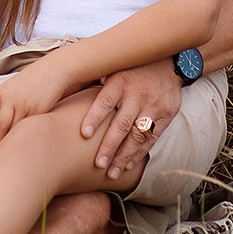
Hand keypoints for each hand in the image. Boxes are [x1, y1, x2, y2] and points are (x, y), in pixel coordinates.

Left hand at [0, 58, 70, 144]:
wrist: (55, 69)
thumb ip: (6, 98)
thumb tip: (0, 116)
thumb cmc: (34, 77)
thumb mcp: (15, 84)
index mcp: (3, 90)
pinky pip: (29, 128)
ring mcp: (26, 105)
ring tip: (4, 158)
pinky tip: (24, 147)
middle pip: (0, 126)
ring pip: (14, 130)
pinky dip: (25, 138)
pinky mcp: (39, 111)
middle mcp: (12, 99)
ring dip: (9, 143)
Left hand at [82, 61, 184, 183]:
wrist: (168, 61)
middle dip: (110, 146)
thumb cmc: (131, 67)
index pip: (106, 101)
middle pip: (122, 124)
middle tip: (98, 165)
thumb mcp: (113, 66)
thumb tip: (64, 89)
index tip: (84, 134)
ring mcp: (153, 106)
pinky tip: (128, 164)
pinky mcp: (167, 114)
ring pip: (138, 135)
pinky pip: (152, 138)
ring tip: (112, 173)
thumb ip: (94, 78)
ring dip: (124, 156)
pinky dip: (139, 153)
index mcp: (120, 81)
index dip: (94, 117)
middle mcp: (137, 94)